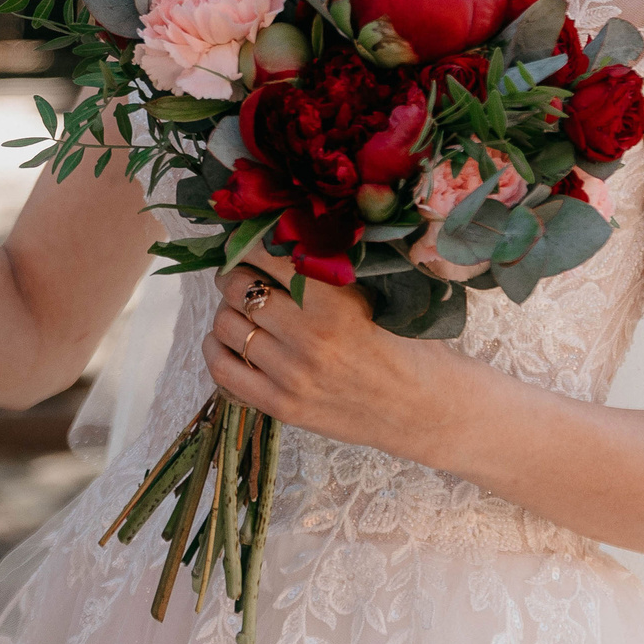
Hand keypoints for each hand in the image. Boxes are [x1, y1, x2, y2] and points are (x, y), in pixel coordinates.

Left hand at [202, 259, 451, 460]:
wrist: (427, 410)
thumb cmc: (409, 345)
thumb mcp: (379, 295)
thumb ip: (332, 268)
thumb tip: (281, 233)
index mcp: (336, 303)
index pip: (267, 256)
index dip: (251, 241)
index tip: (250, 239)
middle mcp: (309, 340)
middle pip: (238, 288)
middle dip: (235, 273)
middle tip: (243, 272)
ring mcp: (292, 377)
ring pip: (226, 325)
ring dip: (227, 309)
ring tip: (242, 306)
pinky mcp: (283, 407)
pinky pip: (223, 369)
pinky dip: (216, 347)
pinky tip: (229, 338)